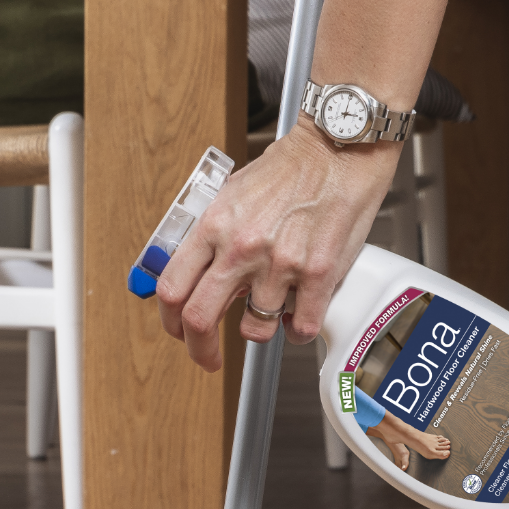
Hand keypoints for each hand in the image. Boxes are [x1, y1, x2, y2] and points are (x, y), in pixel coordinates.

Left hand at [154, 130, 400, 371]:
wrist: (338, 150)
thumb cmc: (290, 169)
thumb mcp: (232, 194)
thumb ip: (212, 234)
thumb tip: (193, 270)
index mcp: (214, 227)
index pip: (172, 288)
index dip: (169, 321)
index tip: (178, 331)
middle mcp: (242, 248)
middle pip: (200, 319)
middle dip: (199, 349)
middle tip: (207, 358)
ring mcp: (281, 265)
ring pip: (254, 330)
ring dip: (258, 330)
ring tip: (269, 314)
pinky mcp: (319, 275)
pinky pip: (300, 328)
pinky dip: (297, 330)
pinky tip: (298, 315)